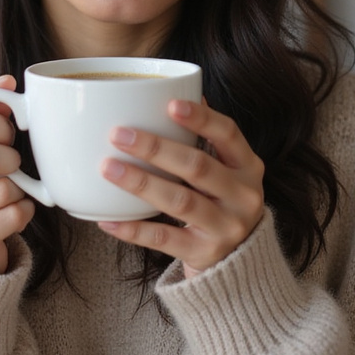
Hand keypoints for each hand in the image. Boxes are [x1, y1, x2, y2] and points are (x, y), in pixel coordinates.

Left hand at [98, 99, 264, 278]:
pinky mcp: (206, 253)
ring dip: (141, 183)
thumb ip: (206, 138)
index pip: (228, 134)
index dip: (201, 118)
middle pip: (197, 166)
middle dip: (155, 148)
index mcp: (248, 166)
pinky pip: (165, 240)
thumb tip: (177, 92)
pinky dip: (134, 230)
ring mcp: (227, 227)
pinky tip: (107, 219)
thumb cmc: (222, 201)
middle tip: (118, 134)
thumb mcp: (226, 169)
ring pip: (180, 202)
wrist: (240, 262)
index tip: (170, 104)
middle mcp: (243, 195)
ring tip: (108, 169)